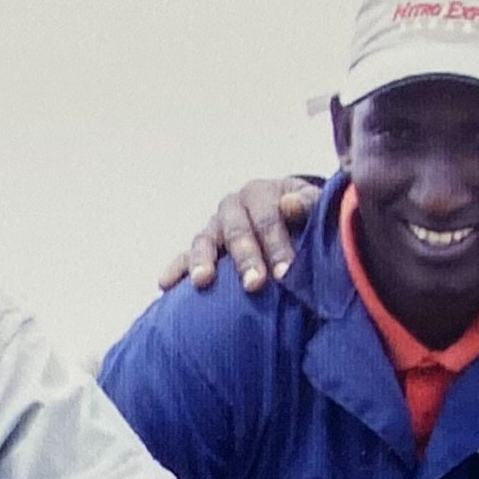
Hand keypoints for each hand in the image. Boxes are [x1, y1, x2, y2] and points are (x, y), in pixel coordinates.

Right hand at [157, 175, 319, 293]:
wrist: (288, 214)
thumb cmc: (305, 215)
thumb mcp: (313, 204)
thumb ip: (309, 204)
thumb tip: (290, 204)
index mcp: (260, 193)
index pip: (267, 218)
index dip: (276, 244)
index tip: (286, 273)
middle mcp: (232, 207)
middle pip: (236, 231)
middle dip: (245, 258)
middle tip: (254, 285)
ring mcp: (214, 227)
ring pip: (204, 241)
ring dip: (203, 261)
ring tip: (202, 282)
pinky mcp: (202, 247)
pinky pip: (184, 256)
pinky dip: (175, 268)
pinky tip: (165, 285)